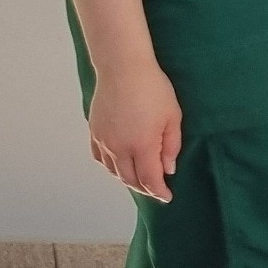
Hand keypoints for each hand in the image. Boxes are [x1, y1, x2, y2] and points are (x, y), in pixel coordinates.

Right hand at [88, 58, 181, 201]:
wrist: (123, 69)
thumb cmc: (153, 89)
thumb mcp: (173, 117)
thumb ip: (171, 146)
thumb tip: (168, 169)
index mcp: (141, 146)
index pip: (150, 179)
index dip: (159, 191)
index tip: (167, 197)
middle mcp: (119, 148)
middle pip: (130, 179)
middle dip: (144, 188)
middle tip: (156, 191)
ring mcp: (103, 141)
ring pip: (114, 171)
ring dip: (127, 179)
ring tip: (140, 181)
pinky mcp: (94, 132)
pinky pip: (100, 158)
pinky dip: (111, 168)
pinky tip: (118, 166)